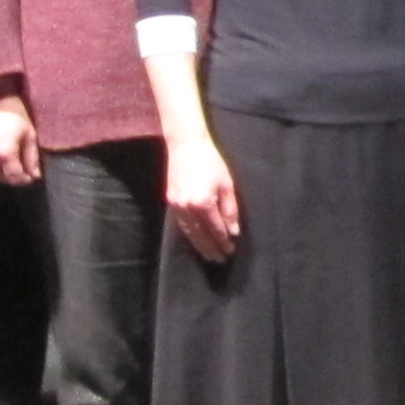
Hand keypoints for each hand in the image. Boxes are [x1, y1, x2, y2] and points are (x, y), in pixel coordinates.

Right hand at [0, 95, 41, 185]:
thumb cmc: (15, 113)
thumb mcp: (29, 134)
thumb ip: (32, 158)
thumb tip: (35, 175)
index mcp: (4, 153)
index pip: (15, 176)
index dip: (25, 179)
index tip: (32, 177)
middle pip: (2, 177)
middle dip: (15, 178)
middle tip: (25, 173)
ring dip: (4, 170)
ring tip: (15, 162)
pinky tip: (2, 154)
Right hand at [164, 134, 241, 262]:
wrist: (185, 145)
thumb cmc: (211, 161)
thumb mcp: (226, 184)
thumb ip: (230, 209)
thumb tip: (233, 230)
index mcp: (203, 203)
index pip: (216, 229)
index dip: (223, 241)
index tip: (230, 250)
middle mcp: (188, 208)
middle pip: (201, 235)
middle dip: (211, 248)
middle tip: (220, 259)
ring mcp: (176, 206)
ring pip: (189, 232)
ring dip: (199, 245)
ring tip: (208, 254)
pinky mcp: (170, 202)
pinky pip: (181, 224)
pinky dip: (190, 234)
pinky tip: (196, 239)